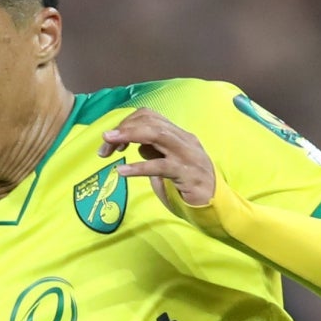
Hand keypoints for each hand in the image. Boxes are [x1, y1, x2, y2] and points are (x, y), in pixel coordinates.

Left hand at [101, 108, 215, 208]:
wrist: (216, 204)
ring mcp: (186, 155)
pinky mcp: (186, 173)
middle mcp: (183, 139)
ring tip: (109, 146)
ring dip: (129, 136)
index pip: (149, 116)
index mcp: (178, 135)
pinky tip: (122, 171)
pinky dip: (138, 167)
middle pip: (150, 121)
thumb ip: (154, 152)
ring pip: (156, 134)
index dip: (127, 124)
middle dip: (124, 129)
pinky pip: (160, 166)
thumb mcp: (168, 165)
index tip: (111, 141)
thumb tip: (137, 146)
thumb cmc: (189, 186)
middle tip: (104, 143)